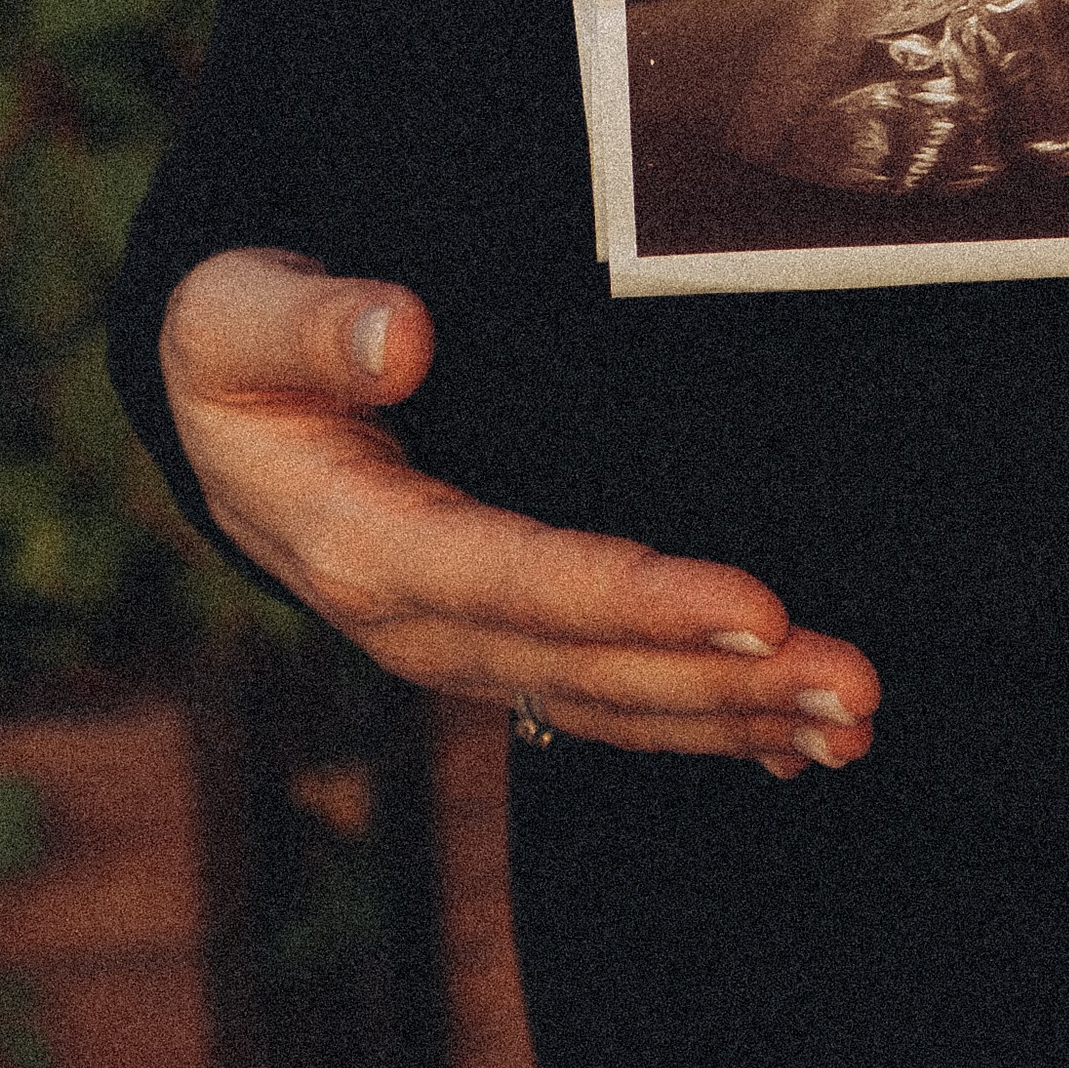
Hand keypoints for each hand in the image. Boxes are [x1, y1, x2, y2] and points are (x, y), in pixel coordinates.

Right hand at [159, 247, 879, 775]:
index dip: (640, 601)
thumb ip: (309, 328)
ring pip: (611, 704)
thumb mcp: (230, 318)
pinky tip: (793, 749)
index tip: (756, 605)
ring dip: (736, 718)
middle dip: (727, 683)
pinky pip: (605, 703)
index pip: (522, 582)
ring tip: (851, 722)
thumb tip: (400, 337)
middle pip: (589, 668)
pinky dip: (703, 729)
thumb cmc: (234, 345)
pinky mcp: (496, 644)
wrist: (215, 411)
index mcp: (361, 547)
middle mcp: (416, 622)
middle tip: (853, 686)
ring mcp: (461, 646)